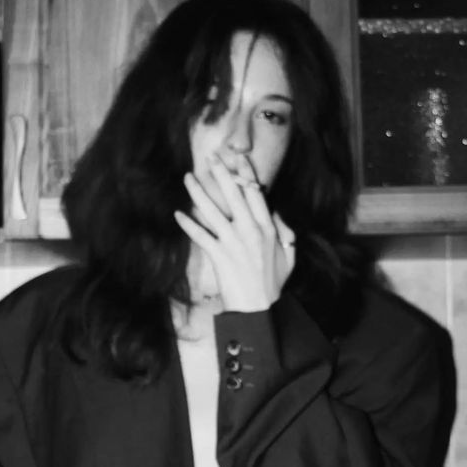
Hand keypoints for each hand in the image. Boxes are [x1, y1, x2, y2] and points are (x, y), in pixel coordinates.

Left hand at [174, 154, 295, 311]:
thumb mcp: (289, 256)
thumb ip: (285, 231)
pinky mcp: (218, 255)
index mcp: (268, 228)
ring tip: (188, 177)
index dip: (247, 174)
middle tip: (210, 157)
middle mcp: (250, 230)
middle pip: (234, 194)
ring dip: (197, 192)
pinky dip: (187, 224)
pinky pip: (200, 235)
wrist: (259, 308)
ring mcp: (232, 241)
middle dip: (221, 173)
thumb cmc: (273, 283)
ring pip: (212, 210)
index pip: (256, 193)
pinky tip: (177, 214)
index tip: (239, 159)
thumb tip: (275, 213)